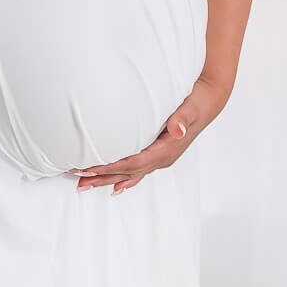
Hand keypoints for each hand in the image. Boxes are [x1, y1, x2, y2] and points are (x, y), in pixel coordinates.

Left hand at [73, 72, 229, 192]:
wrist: (209, 100)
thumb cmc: (197, 100)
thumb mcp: (191, 106)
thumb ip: (182, 117)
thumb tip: (177, 129)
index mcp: (167, 149)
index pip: (133, 163)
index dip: (110, 167)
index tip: (90, 169)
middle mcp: (163, 158)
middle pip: (127, 172)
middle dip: (102, 177)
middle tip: (78, 181)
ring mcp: (161, 158)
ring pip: (129, 173)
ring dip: (107, 179)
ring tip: (85, 185)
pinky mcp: (158, 154)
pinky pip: (137, 170)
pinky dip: (123, 178)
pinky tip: (114, 186)